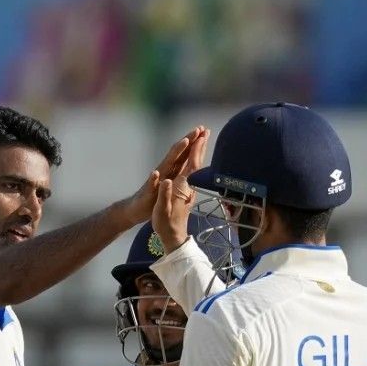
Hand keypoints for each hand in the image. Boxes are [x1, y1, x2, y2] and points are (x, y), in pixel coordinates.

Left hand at [122, 126, 205, 224]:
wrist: (135, 208)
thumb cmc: (141, 203)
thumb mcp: (147, 195)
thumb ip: (151, 184)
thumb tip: (156, 172)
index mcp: (162, 173)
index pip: (173, 157)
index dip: (183, 147)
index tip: (192, 137)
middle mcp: (166, 169)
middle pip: (180, 152)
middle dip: (191, 140)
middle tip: (203, 129)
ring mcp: (168, 173)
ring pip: (183, 156)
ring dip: (192, 145)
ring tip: (203, 136)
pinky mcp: (170, 177)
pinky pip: (182, 164)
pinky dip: (190, 156)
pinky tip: (196, 152)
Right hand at [151, 127, 208, 252]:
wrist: (172, 236)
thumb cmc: (165, 223)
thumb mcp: (161, 210)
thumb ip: (164, 195)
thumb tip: (165, 179)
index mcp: (182, 187)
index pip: (191, 165)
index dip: (195, 149)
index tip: (198, 135)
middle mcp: (186, 185)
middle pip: (195, 161)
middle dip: (200, 144)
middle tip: (204, 129)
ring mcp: (186, 188)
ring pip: (194, 165)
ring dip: (198, 151)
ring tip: (201, 137)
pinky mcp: (185, 191)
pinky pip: (190, 172)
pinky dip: (192, 161)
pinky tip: (193, 157)